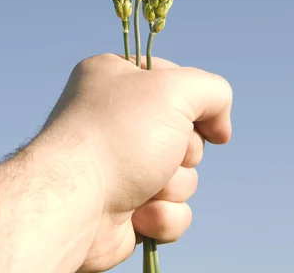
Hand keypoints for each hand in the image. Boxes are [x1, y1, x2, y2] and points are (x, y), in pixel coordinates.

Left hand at [42, 53, 232, 271]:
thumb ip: (212, 90)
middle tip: (163, 151)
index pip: (172, 79)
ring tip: (143, 185)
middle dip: (184, 150)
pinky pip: (170, 210)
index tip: (199, 117)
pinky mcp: (125, 207)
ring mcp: (119, 163)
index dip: (192, 101)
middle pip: (185, 133)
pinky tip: (138, 213)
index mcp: (114, 77)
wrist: (75, 203)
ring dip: (173, 185)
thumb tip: (218, 126)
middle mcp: (114, 117)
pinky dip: (163, 215)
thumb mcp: (175, 89)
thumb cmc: (121, 135)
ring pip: (182, 176)